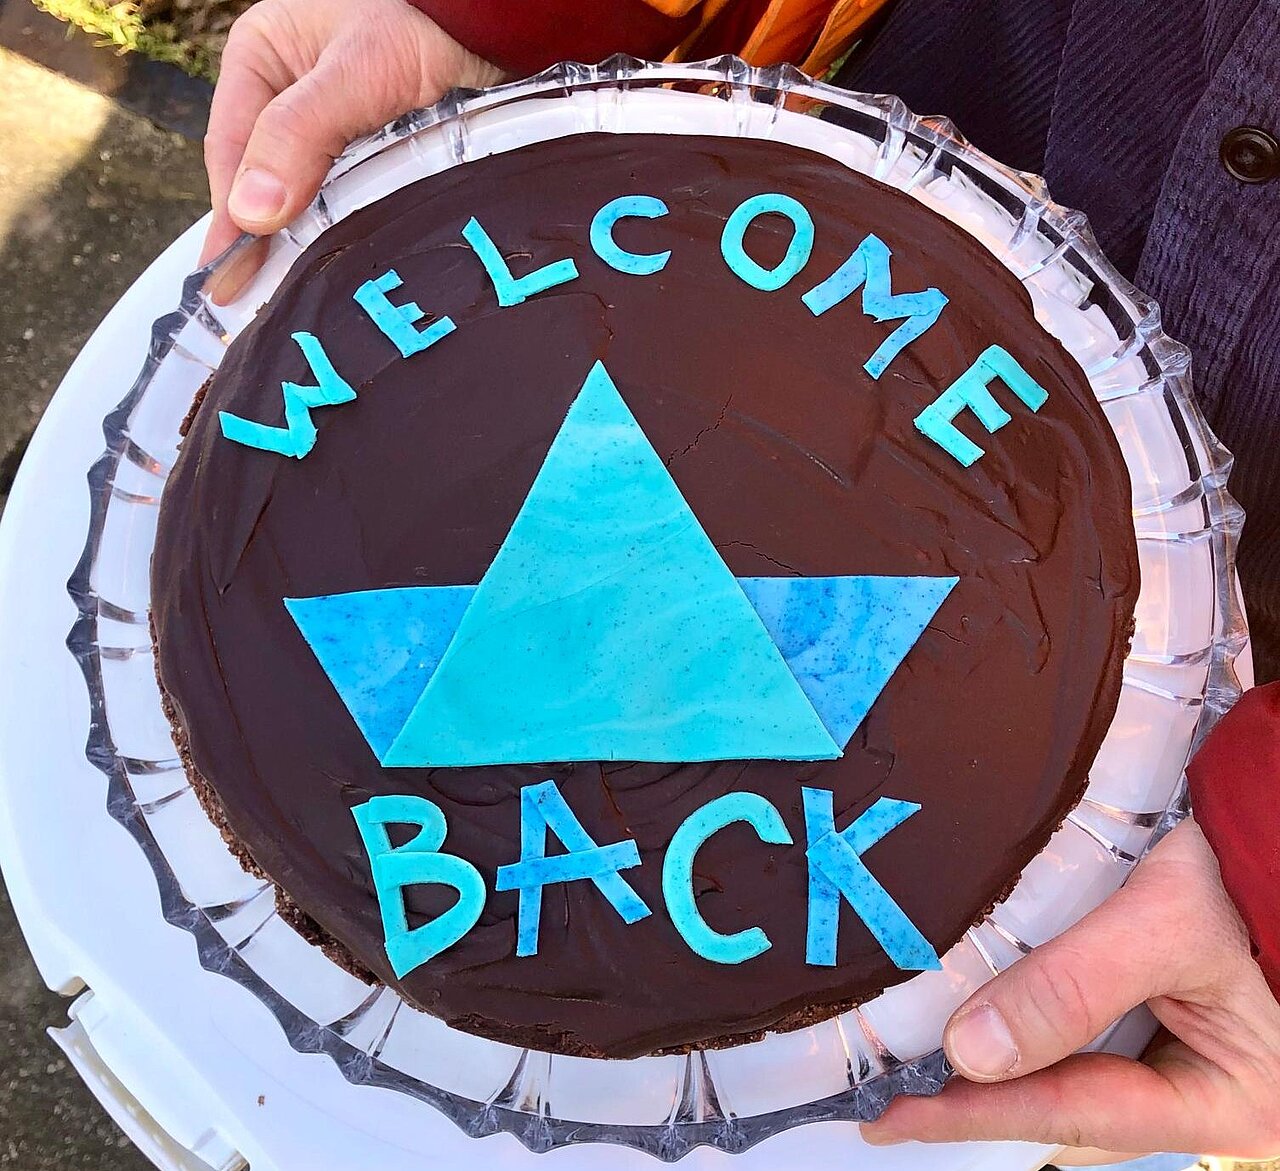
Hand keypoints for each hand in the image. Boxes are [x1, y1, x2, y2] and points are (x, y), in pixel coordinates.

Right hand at [200, 0, 502, 288]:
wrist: (495, 27)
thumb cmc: (424, 21)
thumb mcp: (356, 73)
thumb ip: (300, 134)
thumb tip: (251, 210)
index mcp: (262, 59)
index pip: (231, 149)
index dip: (230, 216)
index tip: (228, 274)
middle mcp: (287, 93)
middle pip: (262, 178)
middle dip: (262, 236)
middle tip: (251, 300)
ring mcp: (328, 126)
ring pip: (302, 194)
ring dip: (299, 240)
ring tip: (286, 296)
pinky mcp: (370, 151)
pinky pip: (343, 199)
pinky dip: (338, 231)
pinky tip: (333, 266)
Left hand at [862, 819, 1279, 1157]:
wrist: (1276, 825)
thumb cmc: (1252, 874)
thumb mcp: (1165, 926)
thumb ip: (1072, 988)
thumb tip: (969, 1051)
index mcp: (1229, 1100)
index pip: (1077, 1115)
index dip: (978, 1117)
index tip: (894, 1121)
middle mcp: (1203, 1094)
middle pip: (1071, 1106)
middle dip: (984, 1096)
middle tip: (893, 1091)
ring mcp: (1183, 1059)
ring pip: (1072, 1075)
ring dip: (1002, 1059)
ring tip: (919, 1056)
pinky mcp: (1160, 1020)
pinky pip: (1081, 1035)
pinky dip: (1028, 1022)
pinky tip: (981, 1010)